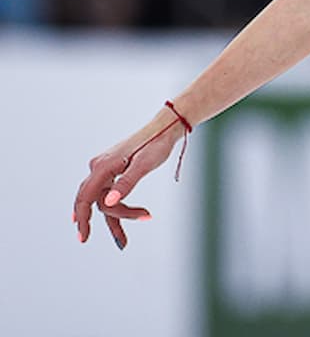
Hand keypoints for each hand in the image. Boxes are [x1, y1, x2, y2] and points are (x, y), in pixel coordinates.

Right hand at [73, 124, 178, 248]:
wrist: (165, 128)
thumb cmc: (156, 144)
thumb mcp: (144, 165)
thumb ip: (125, 184)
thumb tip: (107, 202)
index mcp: (102, 166)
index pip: (85, 197)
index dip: (83, 219)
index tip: (83, 237)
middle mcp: (99, 167)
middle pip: (97, 201)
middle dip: (110, 220)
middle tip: (121, 242)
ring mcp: (105, 169)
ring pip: (104, 200)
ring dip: (117, 217)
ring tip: (124, 241)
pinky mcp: (113, 171)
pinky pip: (109, 194)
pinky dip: (117, 208)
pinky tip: (118, 223)